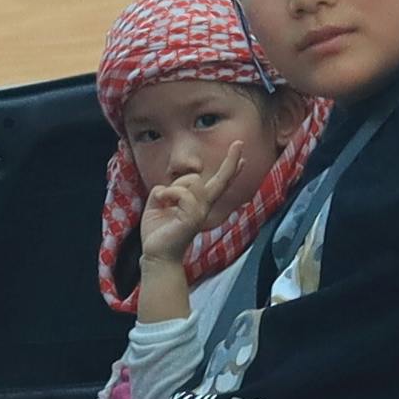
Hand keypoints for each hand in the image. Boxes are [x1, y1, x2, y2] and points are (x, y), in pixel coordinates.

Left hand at [132, 154, 230, 285]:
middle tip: (239, 143)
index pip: (216, 184)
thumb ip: (165, 191)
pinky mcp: (193, 218)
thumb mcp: (158, 204)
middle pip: (221, 181)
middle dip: (231, 162)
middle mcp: (203, 208)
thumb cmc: (158, 233)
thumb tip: (165, 187)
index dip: (229, 170)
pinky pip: (182, 193)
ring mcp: (200, 213)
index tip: (242, 159)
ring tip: (163, 201)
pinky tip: (162, 202)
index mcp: (197, 204)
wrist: (155, 255)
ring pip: (192, 182)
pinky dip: (167, 194)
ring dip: (172, 188)